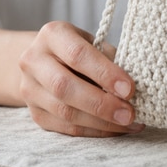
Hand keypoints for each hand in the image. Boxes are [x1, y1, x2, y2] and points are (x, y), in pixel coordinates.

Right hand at [17, 21, 141, 136]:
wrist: (43, 61)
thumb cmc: (78, 50)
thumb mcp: (93, 43)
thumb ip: (110, 59)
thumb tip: (136, 87)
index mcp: (52, 35)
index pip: (77, 54)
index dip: (105, 73)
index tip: (130, 89)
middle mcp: (33, 60)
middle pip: (64, 87)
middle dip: (101, 103)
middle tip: (130, 114)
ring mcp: (30, 89)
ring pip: (64, 112)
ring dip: (100, 122)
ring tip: (129, 124)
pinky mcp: (35, 113)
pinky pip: (65, 128)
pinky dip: (94, 131)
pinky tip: (115, 130)